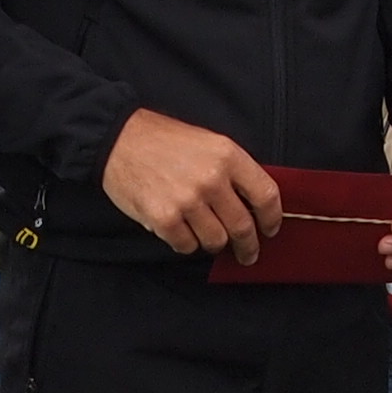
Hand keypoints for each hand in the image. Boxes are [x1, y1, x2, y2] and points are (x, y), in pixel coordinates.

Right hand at [104, 109, 281, 260]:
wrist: (118, 139)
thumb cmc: (164, 141)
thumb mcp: (208, 142)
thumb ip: (233, 171)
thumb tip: (255, 206)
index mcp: (227, 155)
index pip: (266, 195)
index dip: (272, 218)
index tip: (270, 230)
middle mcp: (211, 178)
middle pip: (243, 226)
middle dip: (248, 246)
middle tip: (247, 253)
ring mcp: (187, 200)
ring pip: (216, 241)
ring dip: (212, 242)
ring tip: (203, 233)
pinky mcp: (164, 218)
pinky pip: (187, 246)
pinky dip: (185, 243)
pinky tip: (178, 229)